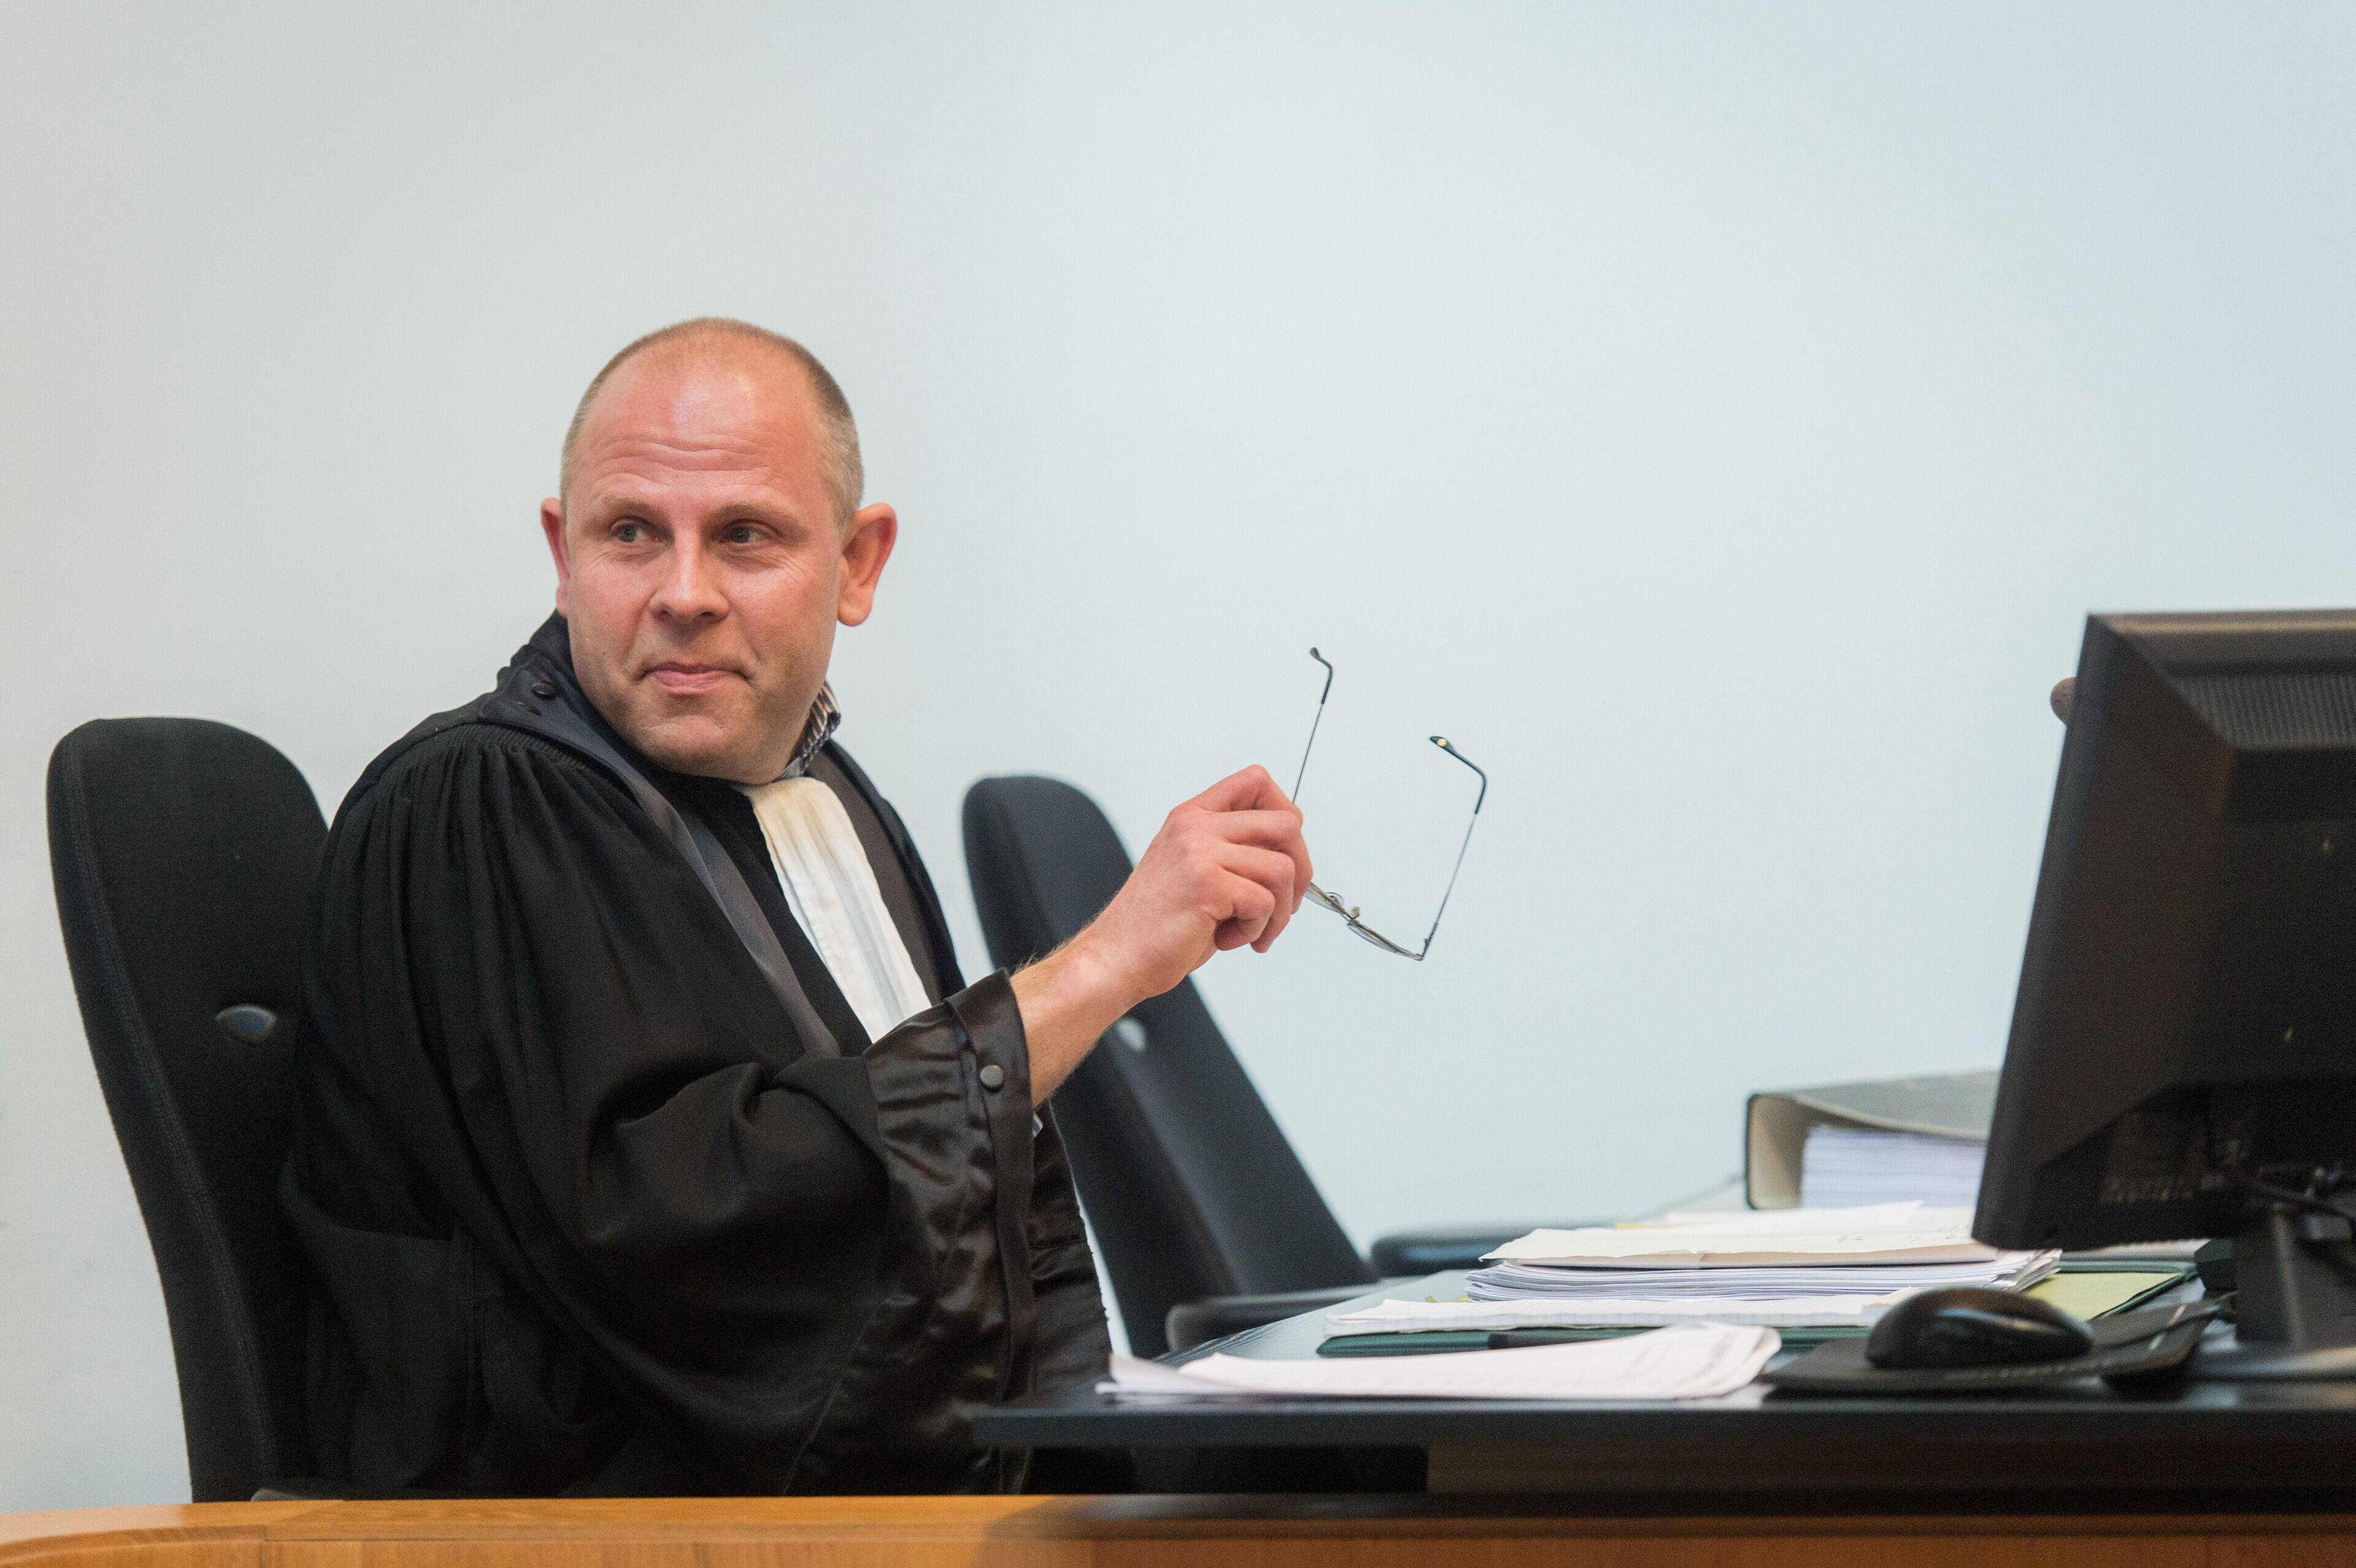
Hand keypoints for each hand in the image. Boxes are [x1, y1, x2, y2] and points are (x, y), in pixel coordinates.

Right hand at [1011, 766, 1310, 1097]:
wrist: (1118, 958)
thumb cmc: (1156, 924)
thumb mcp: (1196, 870)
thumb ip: (1235, 851)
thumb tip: (1291, 853)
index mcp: (1192, 817)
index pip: (1256, 782)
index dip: (1284, 813)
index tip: (1282, 853)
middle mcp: (1196, 827)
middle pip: (1287, 823)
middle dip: (1300, 870)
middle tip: (1284, 904)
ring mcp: (1200, 852)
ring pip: (1283, 868)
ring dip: (1278, 911)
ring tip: (1250, 930)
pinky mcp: (1207, 885)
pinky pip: (1264, 902)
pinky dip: (1256, 930)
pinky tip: (1228, 939)